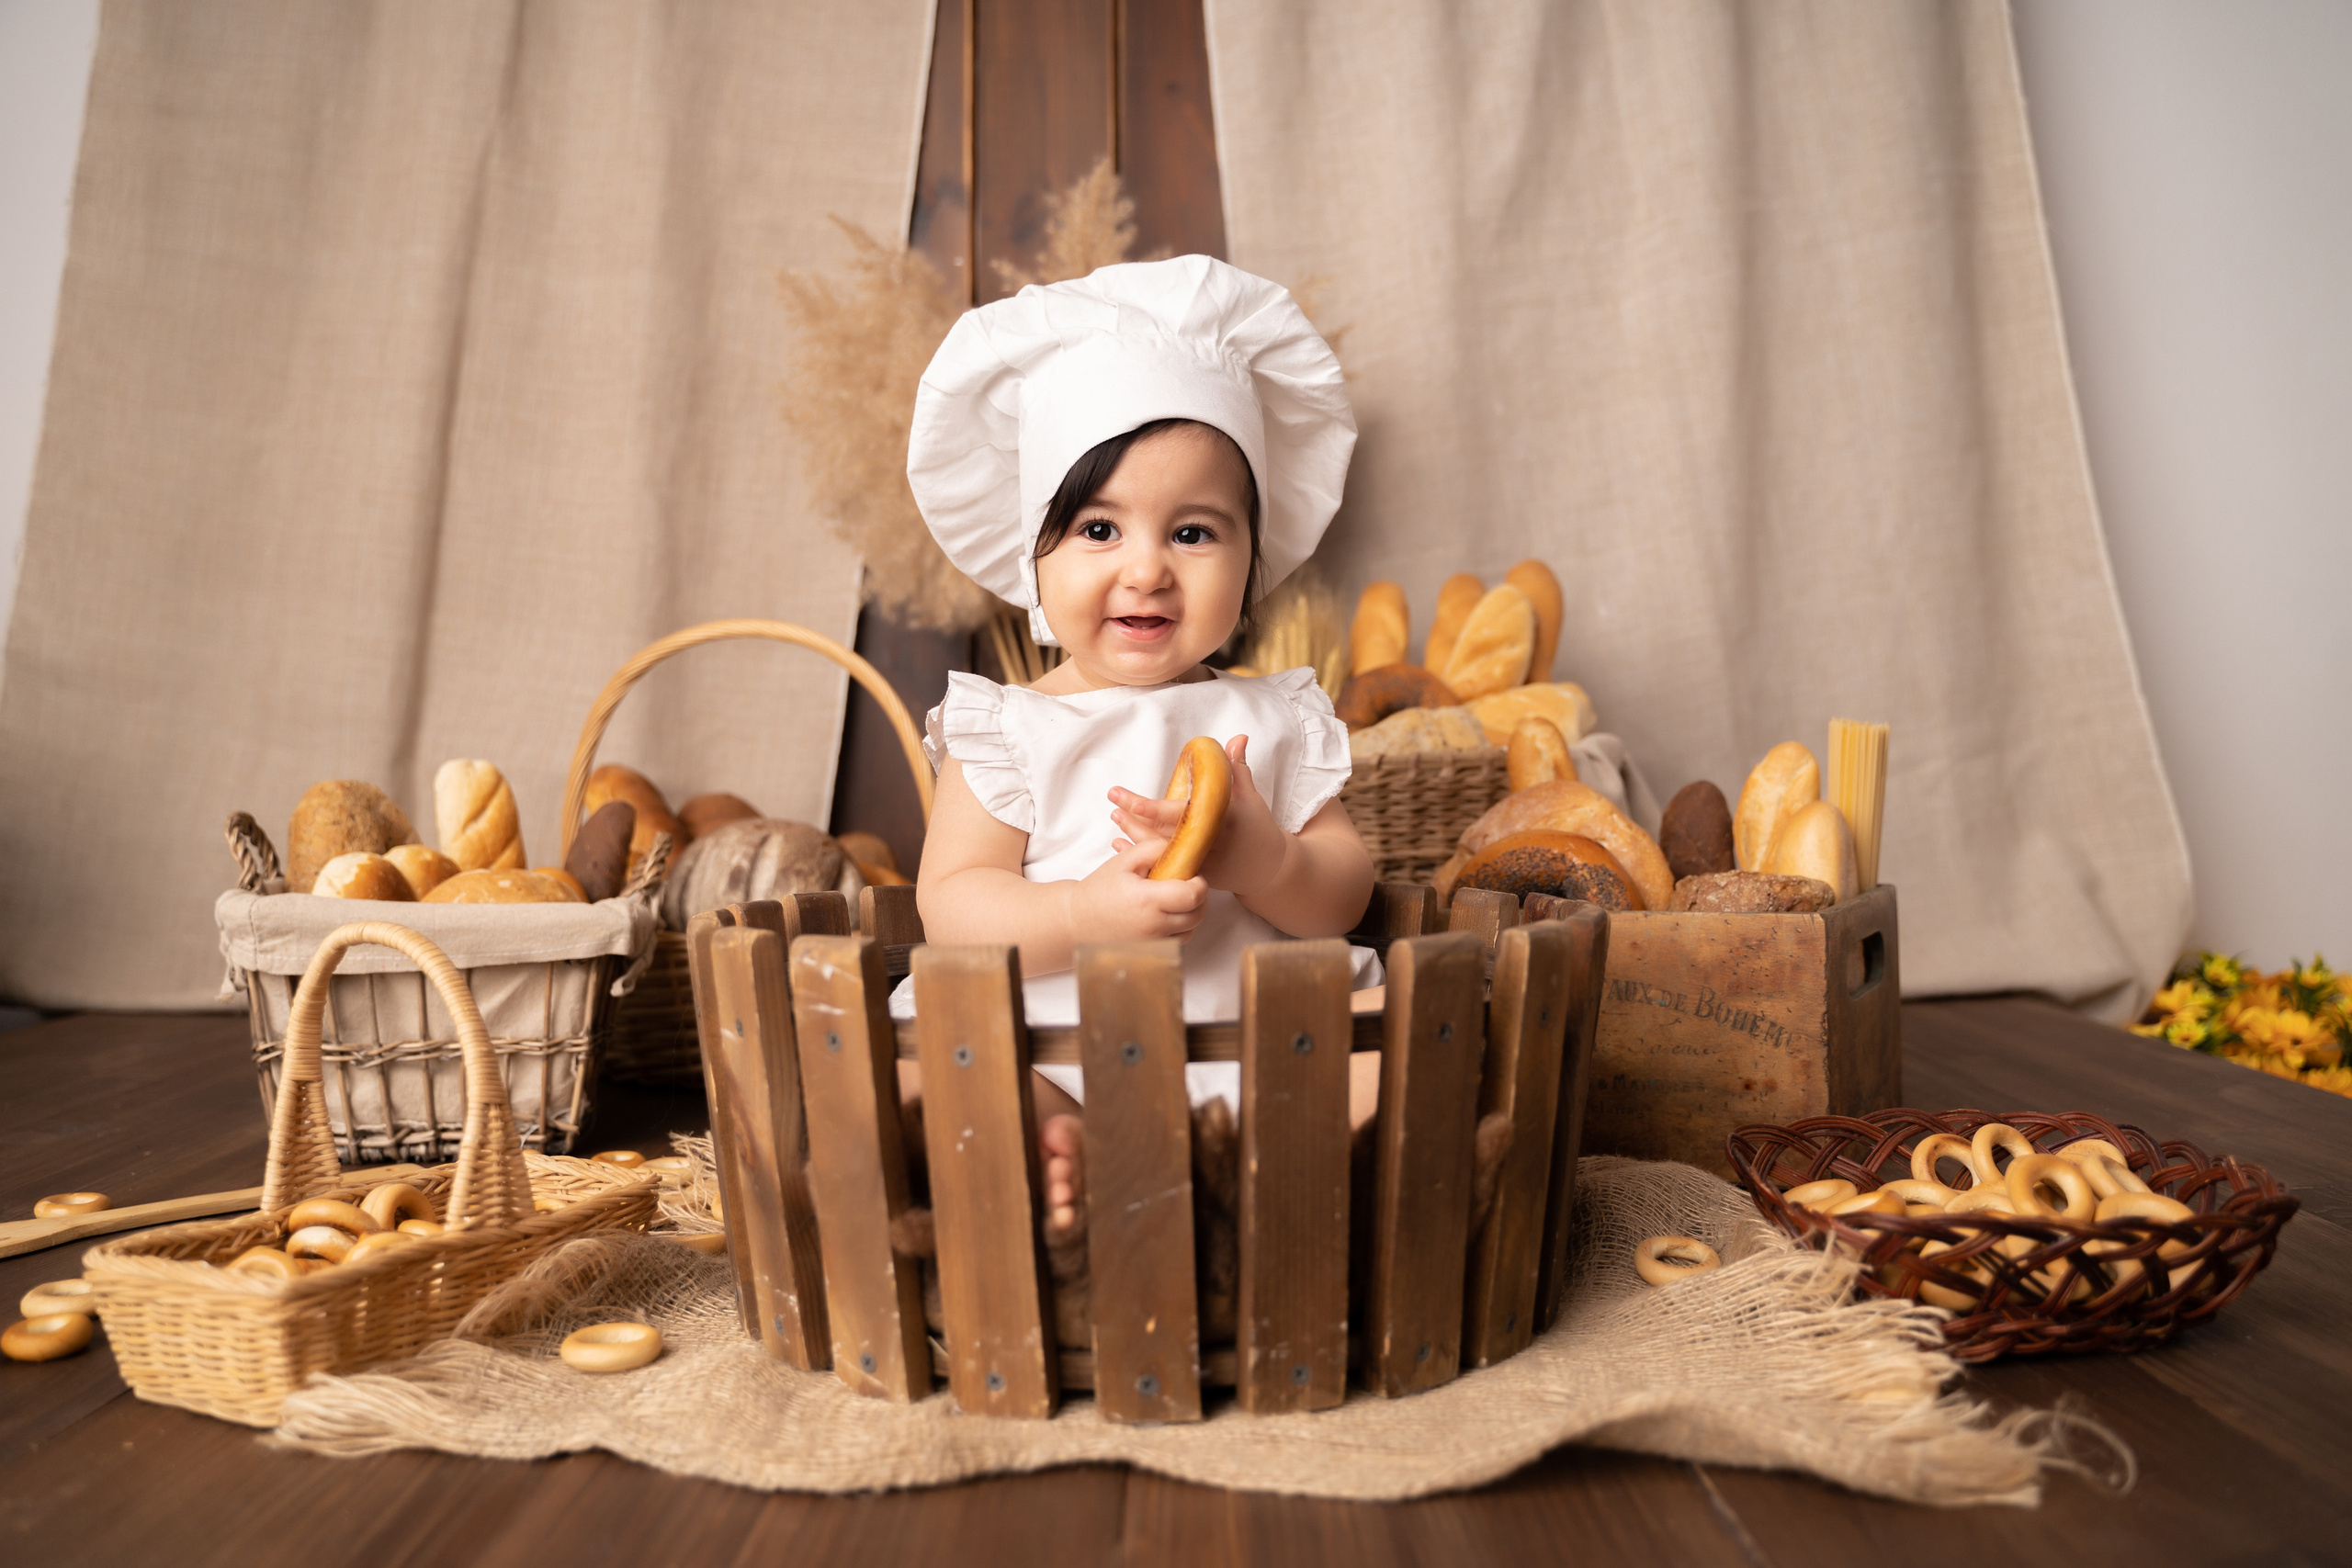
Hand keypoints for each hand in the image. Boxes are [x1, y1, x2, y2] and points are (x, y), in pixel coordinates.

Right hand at [1065, 837, 1209, 943]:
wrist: (1078, 921)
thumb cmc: (1099, 890)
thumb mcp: (1123, 861)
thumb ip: (1152, 848)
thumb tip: (1178, 847)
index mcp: (1147, 900)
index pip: (1192, 895)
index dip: (1199, 883)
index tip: (1192, 875)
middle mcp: (1153, 926)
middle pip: (1197, 914)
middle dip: (1197, 898)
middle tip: (1185, 885)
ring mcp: (1153, 943)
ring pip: (1191, 930)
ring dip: (1190, 914)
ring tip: (1174, 900)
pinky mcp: (1151, 952)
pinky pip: (1178, 941)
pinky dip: (1179, 928)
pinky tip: (1165, 915)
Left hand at [1108, 735, 1288, 900]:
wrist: (1267, 867)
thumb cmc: (1256, 825)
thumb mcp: (1250, 796)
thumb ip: (1238, 768)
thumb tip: (1238, 738)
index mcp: (1218, 821)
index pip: (1182, 815)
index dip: (1155, 811)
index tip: (1133, 804)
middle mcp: (1205, 843)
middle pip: (1163, 832)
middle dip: (1134, 818)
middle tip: (1113, 800)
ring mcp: (1198, 863)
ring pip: (1159, 850)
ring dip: (1133, 834)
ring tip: (1114, 816)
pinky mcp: (1193, 875)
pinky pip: (1161, 866)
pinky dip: (1141, 855)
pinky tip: (1120, 843)